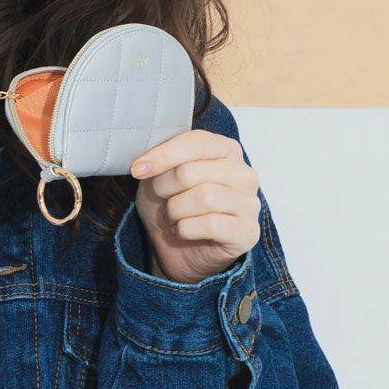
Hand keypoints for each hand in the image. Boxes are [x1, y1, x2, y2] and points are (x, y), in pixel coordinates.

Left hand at [130, 130, 260, 283]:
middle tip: (161, 200)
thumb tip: (143, 164)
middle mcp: (244, 173)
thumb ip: (158, 160)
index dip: (162, 155)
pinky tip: (183, 231)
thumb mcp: (158, 175)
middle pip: (191, 171)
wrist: (178, 247)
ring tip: (173, 216)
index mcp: (226, 149)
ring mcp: (250, 203)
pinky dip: (185, 229)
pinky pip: (211, 224)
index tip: (137, 169)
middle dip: (164, 188)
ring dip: (175, 210)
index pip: (195, 141)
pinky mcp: (247, 232)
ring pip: (203, 197)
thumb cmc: (173, 203)